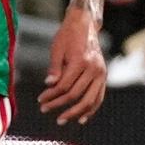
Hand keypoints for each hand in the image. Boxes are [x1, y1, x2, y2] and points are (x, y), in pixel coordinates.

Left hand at [38, 7, 106, 125]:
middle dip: (59, 104)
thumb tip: (49, 85)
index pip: (64, 86)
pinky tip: (81, 118)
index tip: (40, 100)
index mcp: (80, 61)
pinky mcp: (104, 76)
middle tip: (45, 110)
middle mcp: (93, 69)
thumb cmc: (67, 35)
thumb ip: (54, 68)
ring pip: (90, 100)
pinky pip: (99, 97)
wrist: (85, 25)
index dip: (51, 95)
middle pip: (76, 95)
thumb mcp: (57, 48)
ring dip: (75, 112)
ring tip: (62, 119)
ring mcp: (101, 73)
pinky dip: (91, 109)